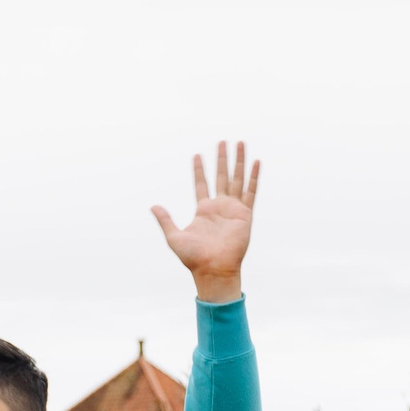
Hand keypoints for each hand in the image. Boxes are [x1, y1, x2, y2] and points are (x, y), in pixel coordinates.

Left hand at [150, 141, 258, 301]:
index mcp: (203, 210)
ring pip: (237, 179)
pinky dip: (254, 177)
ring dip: (239, 161)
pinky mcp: (245, 214)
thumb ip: (165, 220)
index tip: (197, 155)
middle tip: (223, 141)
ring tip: (240, 143)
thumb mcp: (174, 237)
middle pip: (221, 176)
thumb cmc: (193, 258)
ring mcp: (233, 209)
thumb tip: (153, 206)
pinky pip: (251, 192)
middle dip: (222, 159)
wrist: (213, 269)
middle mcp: (219, 206)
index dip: (199, 170)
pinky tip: (256, 162)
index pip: (201, 184)